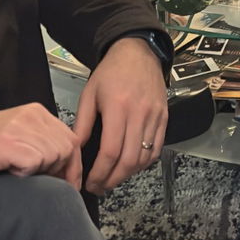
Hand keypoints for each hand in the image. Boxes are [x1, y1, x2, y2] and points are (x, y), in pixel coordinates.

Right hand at [0, 105, 81, 186]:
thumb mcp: (15, 136)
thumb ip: (39, 143)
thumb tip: (65, 168)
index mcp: (36, 113)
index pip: (71, 139)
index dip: (72, 164)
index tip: (69, 182)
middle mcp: (30, 116)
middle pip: (67, 149)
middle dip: (61, 171)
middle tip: (43, 182)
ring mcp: (18, 128)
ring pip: (53, 156)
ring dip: (40, 171)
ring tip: (16, 171)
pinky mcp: (6, 143)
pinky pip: (35, 163)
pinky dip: (25, 173)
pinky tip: (8, 170)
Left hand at [73, 35, 169, 192]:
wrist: (138, 53)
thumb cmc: (110, 72)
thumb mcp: (89, 94)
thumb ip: (82, 124)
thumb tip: (75, 151)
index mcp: (118, 108)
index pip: (111, 151)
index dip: (100, 173)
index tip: (90, 183)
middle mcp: (140, 114)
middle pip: (129, 160)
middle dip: (113, 179)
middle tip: (100, 187)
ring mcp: (155, 117)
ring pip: (144, 157)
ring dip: (128, 174)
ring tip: (113, 179)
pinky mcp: (164, 118)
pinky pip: (157, 148)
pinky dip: (144, 163)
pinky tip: (131, 166)